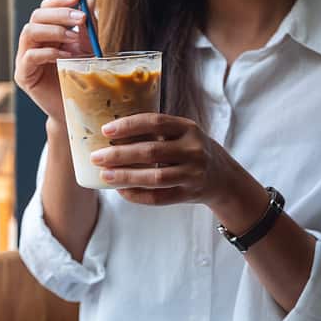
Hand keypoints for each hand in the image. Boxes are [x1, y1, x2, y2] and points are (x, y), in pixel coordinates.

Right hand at [14, 0, 95, 122]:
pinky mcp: (23, 75)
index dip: (60, 0)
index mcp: (47, 32)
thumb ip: (87, 28)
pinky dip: (48, 52)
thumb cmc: (80, 78)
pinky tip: (65, 56)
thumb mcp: (88, 48)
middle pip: (37, 16)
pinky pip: (30, 56)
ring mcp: (25, 58)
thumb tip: (89, 1)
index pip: (47, 8)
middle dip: (59, 13)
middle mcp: (33, 42)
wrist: (76, 108)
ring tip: (73, 37)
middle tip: (80, 18)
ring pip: (29, 31)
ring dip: (53, 30)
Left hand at [89, 113, 257, 208]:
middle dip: (120, 154)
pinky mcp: (189, 194)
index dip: (129, 126)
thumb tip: (110, 133)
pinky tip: (121, 191)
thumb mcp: (181, 133)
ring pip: (155, 178)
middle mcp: (193, 150)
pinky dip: (137, 195)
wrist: (223, 177)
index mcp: (188, 128)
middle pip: (151, 152)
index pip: (155, 122)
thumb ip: (155, 131)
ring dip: (126, 177)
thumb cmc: (190, 149)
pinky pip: (159, 198)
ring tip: (104, 175)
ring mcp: (193, 174)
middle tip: (97, 157)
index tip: (105, 130)